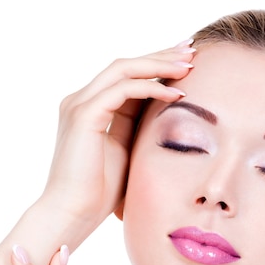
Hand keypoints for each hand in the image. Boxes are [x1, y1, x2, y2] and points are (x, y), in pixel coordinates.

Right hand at [41, 41, 194, 226]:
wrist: (72, 214)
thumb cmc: (98, 193)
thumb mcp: (124, 152)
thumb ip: (135, 127)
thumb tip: (164, 111)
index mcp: (88, 109)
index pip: (124, 76)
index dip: (154, 65)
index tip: (185, 62)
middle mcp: (79, 101)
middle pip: (124, 65)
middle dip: (160, 55)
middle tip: (191, 50)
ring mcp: (79, 105)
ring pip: (124, 69)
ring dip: (158, 64)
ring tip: (189, 66)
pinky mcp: (83, 115)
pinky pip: (123, 90)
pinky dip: (151, 88)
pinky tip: (176, 93)